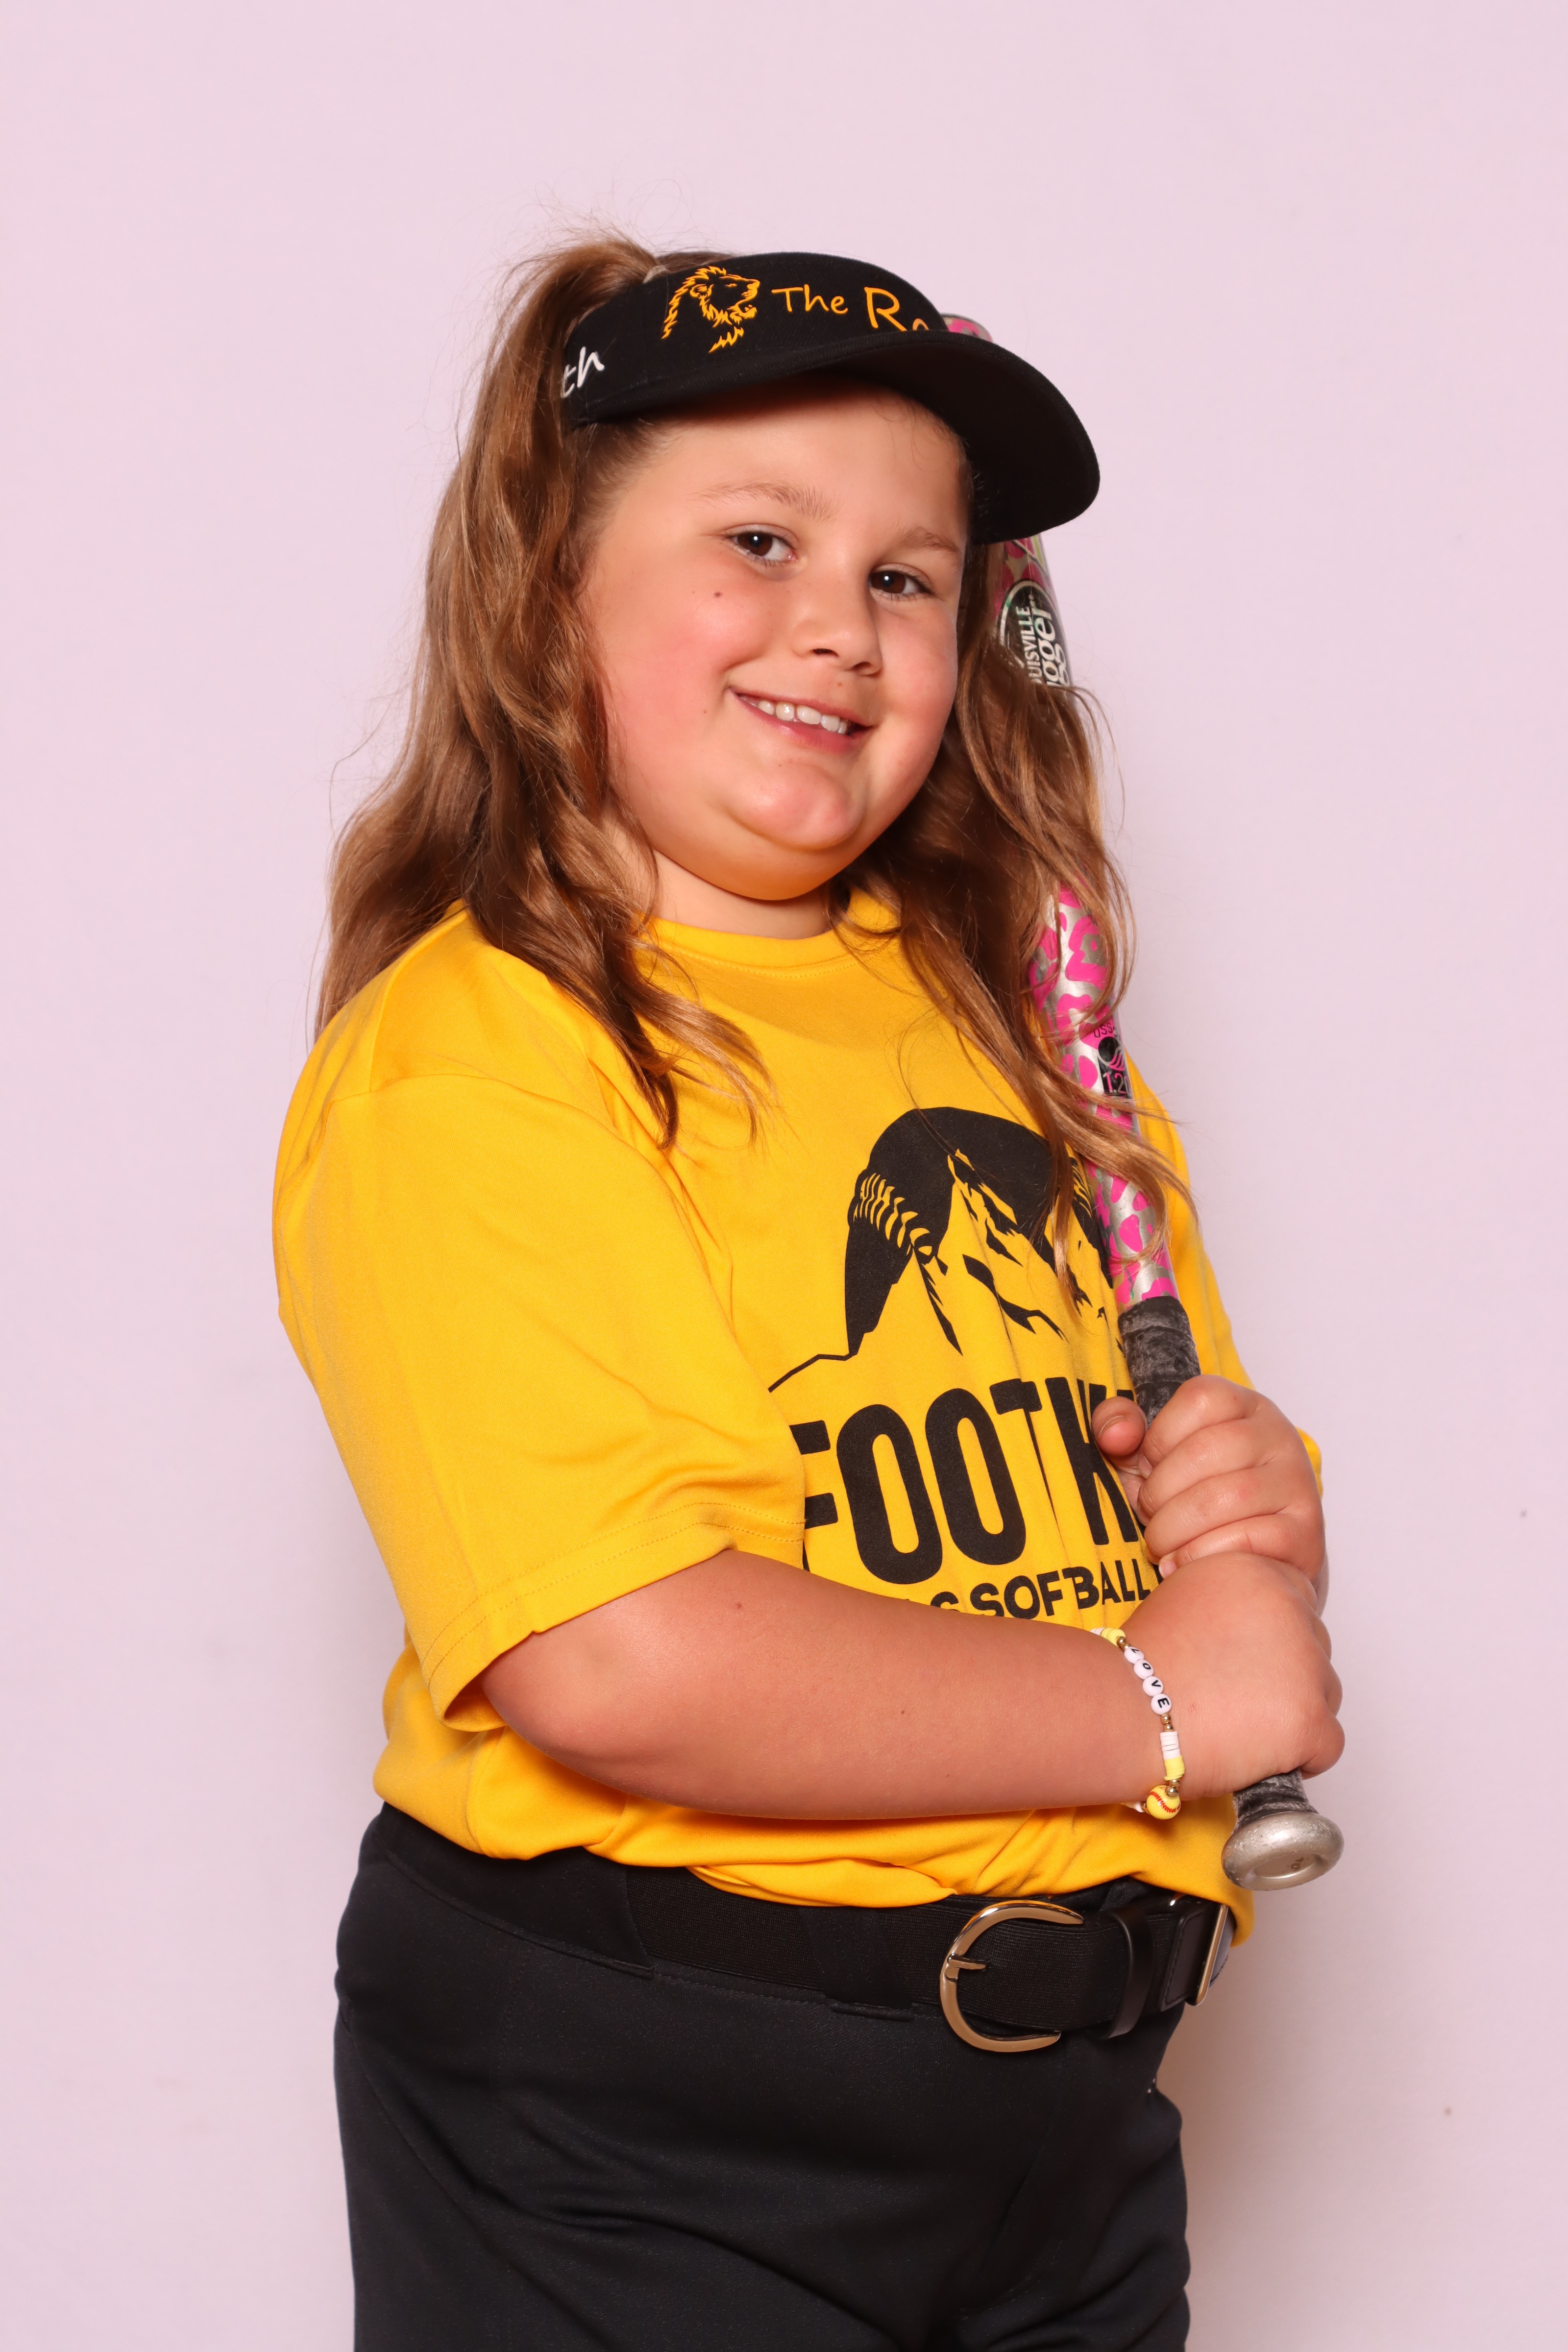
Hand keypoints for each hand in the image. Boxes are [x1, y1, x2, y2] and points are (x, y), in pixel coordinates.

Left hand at [1092, 1376, 1324, 1587]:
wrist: (1253, 1555)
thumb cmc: (1196, 1497)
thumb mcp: (1152, 1453)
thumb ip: (1120, 1426)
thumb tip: (1115, 1434)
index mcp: (1244, 1406)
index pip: (1199, 1399)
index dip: (1159, 1438)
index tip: (1148, 1468)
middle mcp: (1279, 1437)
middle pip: (1207, 1451)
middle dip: (1159, 1492)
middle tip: (1148, 1516)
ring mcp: (1298, 1484)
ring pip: (1227, 1497)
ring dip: (1174, 1528)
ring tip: (1159, 1544)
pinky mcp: (1305, 1534)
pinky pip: (1248, 1540)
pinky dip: (1200, 1555)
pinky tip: (1178, 1565)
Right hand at [1121, 1550, 1342, 1793]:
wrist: (1123, 1710)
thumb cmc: (1139, 1667)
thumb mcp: (1183, 1601)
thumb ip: (1229, 1604)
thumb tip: (1252, 1635)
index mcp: (1257, 1573)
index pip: (1297, 1605)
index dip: (1272, 1640)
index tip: (1245, 1662)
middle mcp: (1289, 1608)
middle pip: (1315, 1649)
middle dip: (1286, 1677)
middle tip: (1236, 1698)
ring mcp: (1305, 1664)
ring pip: (1326, 1694)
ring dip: (1294, 1713)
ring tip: (1240, 1726)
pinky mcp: (1310, 1718)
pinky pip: (1328, 1745)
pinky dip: (1300, 1758)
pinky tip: (1257, 1754)